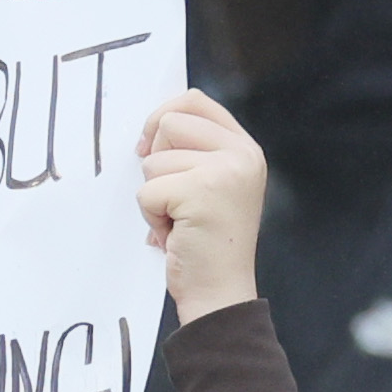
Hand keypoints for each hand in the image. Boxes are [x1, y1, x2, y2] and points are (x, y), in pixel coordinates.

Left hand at [136, 89, 266, 324]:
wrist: (220, 290)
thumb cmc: (206, 242)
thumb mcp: (209, 186)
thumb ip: (193, 152)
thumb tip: (152, 128)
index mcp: (244, 148)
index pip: (195, 100)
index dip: (162, 118)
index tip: (150, 146)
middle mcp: (241, 154)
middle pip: (169, 122)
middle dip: (156, 161)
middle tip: (173, 198)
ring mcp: (224, 171)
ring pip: (153, 161)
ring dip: (154, 196)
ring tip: (179, 220)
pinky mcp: (201, 191)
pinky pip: (147, 191)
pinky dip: (151, 216)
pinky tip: (174, 233)